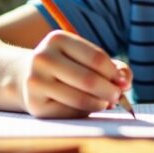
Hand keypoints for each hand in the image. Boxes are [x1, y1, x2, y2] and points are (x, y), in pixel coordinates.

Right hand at [15, 30, 130, 117]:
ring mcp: (36, 82)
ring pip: (80, 99)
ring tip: (106, 103)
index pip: (96, 58)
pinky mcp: (35, 105)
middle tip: (118, 96)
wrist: (28, 77)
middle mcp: (42, 58)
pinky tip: (89, 107)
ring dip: (101, 103)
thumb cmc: (68, 66)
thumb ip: (114, 67)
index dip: (115, 73)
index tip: (123, 82)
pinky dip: (86, 112)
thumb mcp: (86, 58)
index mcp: (57, 39)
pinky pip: (70, 113)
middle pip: (88, 79)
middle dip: (110, 91)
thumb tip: (125, 82)